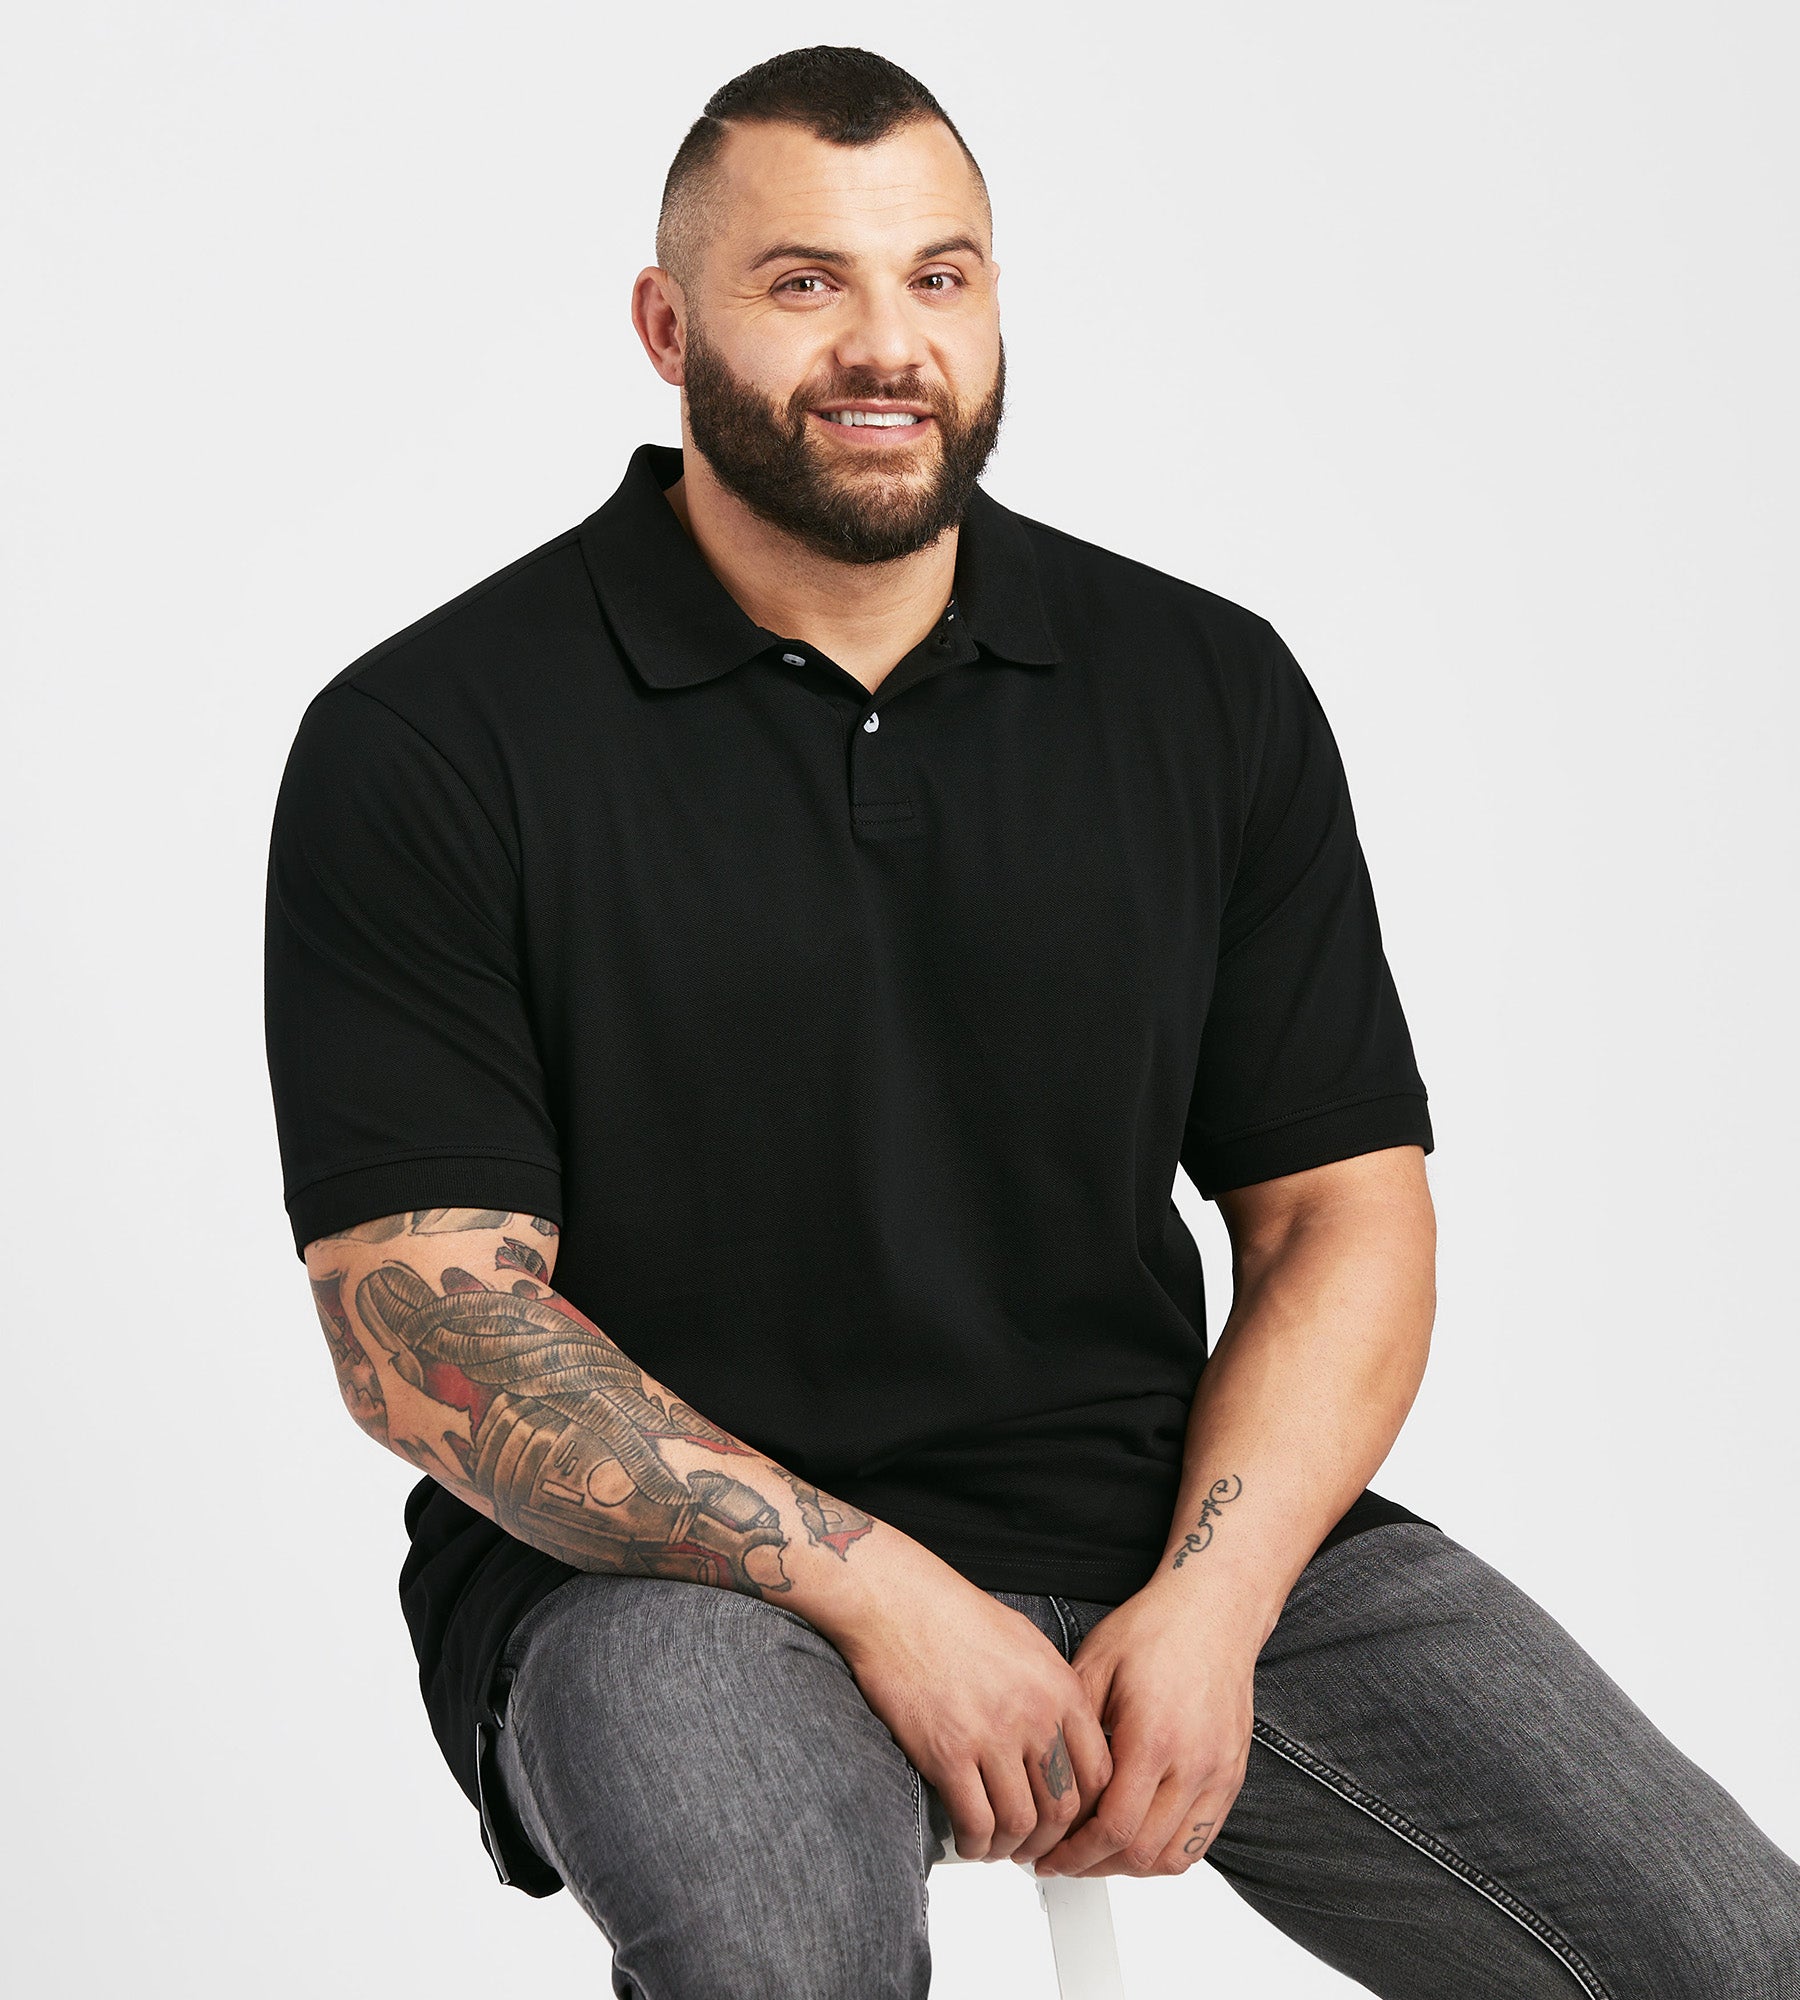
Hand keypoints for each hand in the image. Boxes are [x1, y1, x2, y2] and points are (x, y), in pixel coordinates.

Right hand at [821, 1550, 1113, 1866]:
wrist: (897, 1602)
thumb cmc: (953, 1615)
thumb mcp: (1025, 1642)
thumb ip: (1052, 1690)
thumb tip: (1062, 1735)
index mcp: (1060, 1689)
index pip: (1099, 1773)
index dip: (1087, 1811)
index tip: (1070, 1823)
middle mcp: (1035, 1716)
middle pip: (1063, 1808)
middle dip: (1050, 1841)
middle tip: (1034, 1848)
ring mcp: (992, 1737)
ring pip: (1021, 1823)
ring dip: (1010, 1848)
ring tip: (997, 1847)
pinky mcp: (948, 1753)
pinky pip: (975, 1822)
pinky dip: (975, 1845)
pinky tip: (968, 1841)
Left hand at [1029, 1577, 1260, 1878]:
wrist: (1212, 1609)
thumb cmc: (1155, 1628)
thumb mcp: (1094, 1667)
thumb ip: (1072, 1731)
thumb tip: (1044, 1781)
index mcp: (1153, 1737)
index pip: (1113, 1826)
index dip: (1075, 1853)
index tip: (1050, 1855)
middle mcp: (1193, 1763)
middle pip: (1140, 1851)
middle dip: (1093, 1865)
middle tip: (1063, 1860)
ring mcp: (1218, 1773)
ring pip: (1173, 1856)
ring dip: (1129, 1865)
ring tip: (1096, 1854)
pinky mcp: (1232, 1775)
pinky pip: (1201, 1840)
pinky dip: (1166, 1853)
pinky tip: (1136, 1839)